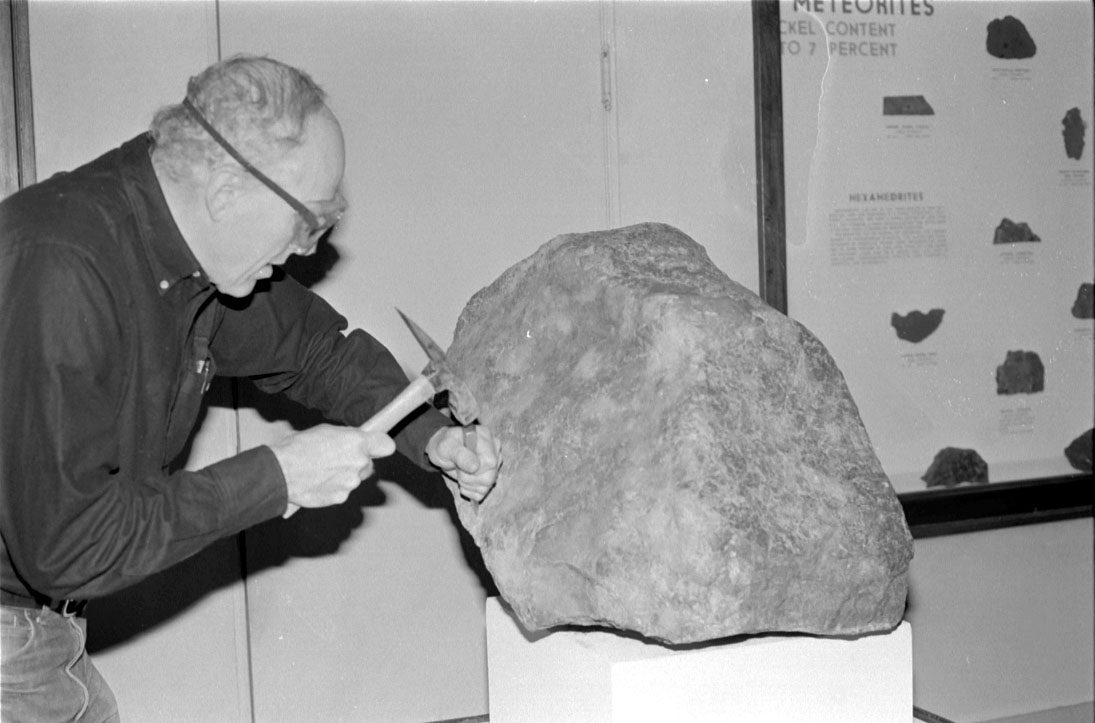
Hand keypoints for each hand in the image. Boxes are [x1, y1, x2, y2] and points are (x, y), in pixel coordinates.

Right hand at [269, 424, 395, 512]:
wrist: (280, 472)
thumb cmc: (298, 448)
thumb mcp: (326, 431)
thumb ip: (348, 438)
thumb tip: (356, 441)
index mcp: (357, 442)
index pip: (387, 446)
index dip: (380, 446)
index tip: (375, 447)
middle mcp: (359, 463)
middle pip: (368, 464)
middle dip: (356, 462)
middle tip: (337, 459)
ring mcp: (351, 483)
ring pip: (355, 478)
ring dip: (344, 476)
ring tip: (322, 471)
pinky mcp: (341, 497)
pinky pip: (343, 491)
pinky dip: (334, 488)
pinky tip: (319, 482)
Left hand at [426, 425, 500, 501]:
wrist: (445, 451)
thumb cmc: (446, 445)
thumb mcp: (446, 446)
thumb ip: (460, 455)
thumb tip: (475, 467)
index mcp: (486, 437)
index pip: (490, 462)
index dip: (474, 470)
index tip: (459, 465)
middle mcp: (495, 450)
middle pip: (490, 477)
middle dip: (468, 478)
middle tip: (458, 468)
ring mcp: (495, 465)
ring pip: (487, 486)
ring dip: (467, 484)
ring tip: (460, 473)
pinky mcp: (490, 477)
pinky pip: (482, 492)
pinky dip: (469, 490)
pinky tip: (464, 480)